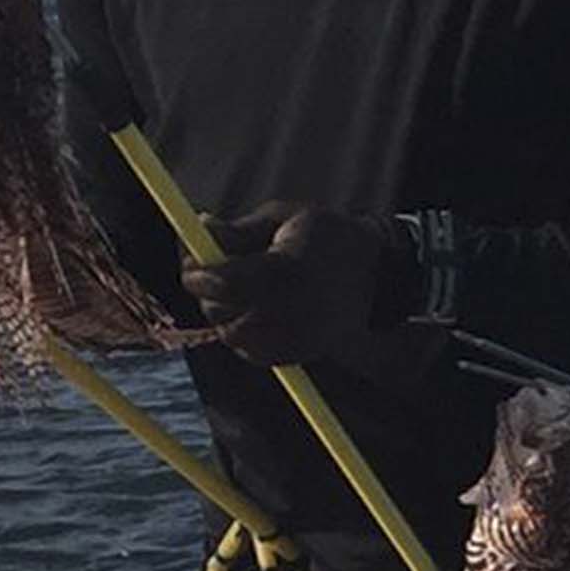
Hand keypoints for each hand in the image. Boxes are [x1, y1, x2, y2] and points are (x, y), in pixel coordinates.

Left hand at [185, 203, 404, 376]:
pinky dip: (243, 336)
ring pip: (233, 336)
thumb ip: (239, 228)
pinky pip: (252, 354)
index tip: (191, 266)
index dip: (198, 276)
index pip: (227, 282)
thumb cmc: (327, 236)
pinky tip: (254, 314)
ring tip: (238, 294)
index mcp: (290, 268)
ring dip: (224, 315)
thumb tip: (198, 227)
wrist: (378, 274)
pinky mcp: (302, 353)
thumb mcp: (285, 217)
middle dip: (208, 295)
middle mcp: (295, 308)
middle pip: (224, 312)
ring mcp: (299, 336)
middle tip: (211, 276)